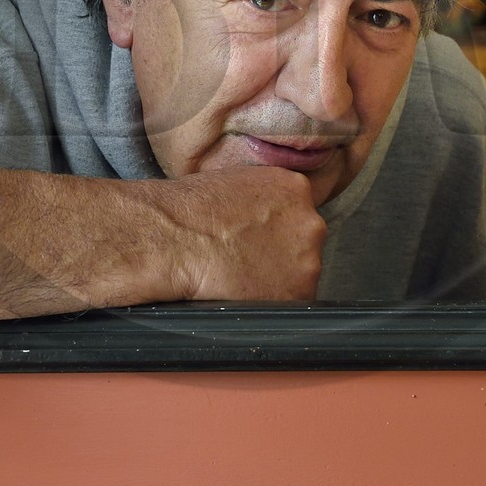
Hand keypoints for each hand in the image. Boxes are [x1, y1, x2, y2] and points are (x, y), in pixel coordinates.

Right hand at [159, 167, 326, 301]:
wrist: (175, 240)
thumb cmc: (190, 211)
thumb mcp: (236, 182)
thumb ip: (264, 198)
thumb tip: (265, 214)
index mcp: (295, 189)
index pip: (299, 215)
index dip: (278, 231)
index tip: (262, 240)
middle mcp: (310, 223)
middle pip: (305, 246)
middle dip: (283, 255)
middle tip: (250, 260)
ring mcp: (307, 260)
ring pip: (300, 276)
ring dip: (278, 280)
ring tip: (242, 277)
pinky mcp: (297, 293)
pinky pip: (290, 303)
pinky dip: (271, 302)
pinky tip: (244, 291)